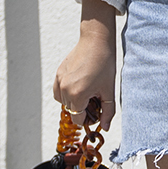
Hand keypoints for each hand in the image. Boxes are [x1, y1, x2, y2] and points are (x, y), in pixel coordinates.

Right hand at [53, 0, 117, 122]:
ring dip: (74, 102)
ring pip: (64, 102)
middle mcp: (65, 89)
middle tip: (95, 100)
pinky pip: (58, 92)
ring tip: (88, 91)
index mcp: (77, 95)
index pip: (78, 119)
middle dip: (83, 110)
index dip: (88, 119)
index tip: (96, 113)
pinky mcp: (58, 74)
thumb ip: (108, 112)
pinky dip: (66, 93)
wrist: (95, 41)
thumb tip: (105, 127)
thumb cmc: (104, 63)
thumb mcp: (109, 90)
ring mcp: (59, 81)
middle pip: (72, 112)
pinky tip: (79, 85)